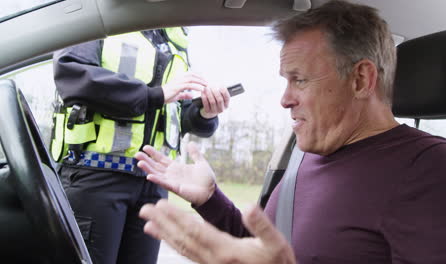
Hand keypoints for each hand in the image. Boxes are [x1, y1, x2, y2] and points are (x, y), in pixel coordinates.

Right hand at [134, 142, 215, 205]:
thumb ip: (194, 153)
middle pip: (156, 166)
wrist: (211, 192)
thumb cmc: (206, 179)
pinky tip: (149, 176)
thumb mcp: (200, 162)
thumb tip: (191, 142)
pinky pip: (164, 183)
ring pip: (157, 174)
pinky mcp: (176, 188)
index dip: (154, 153)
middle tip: (137, 154)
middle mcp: (172, 174)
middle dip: (146, 160)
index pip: (162, 159)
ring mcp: (172, 181)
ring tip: (139, 163)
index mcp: (176, 167)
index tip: (145, 147)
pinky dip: (157, 180)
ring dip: (148, 169)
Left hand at [139, 200, 295, 263]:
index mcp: (227, 251)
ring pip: (182, 248)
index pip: (195, 231)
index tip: (162, 205)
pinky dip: (175, 245)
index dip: (177, 218)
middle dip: (163, 223)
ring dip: (164, 234)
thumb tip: (249, 207)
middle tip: (146, 210)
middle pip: (183, 239)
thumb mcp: (276, 243)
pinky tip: (168, 238)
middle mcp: (214, 260)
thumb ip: (261, 225)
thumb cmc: (277, 263)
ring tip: (148, 224)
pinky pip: (188, 255)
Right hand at [162, 72, 206, 102]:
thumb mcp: (177, 95)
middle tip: (207, 82)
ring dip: (200, 82)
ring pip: (192, 79)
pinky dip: (196, 87)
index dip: (198, 75)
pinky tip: (201, 89)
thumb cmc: (166, 96)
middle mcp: (179, 78)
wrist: (158, 97)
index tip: (204, 79)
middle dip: (201, 78)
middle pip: (192, 75)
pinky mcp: (178, 86)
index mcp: (179, 79)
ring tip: (206, 85)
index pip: (190, 74)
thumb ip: (184, 95)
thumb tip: (191, 96)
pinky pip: (189, 85)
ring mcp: (178, 82)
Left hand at [199, 84, 229, 118]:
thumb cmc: (215, 101)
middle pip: (219, 99)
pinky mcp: (208, 111)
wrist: (209, 111)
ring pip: (212, 101)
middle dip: (215, 91)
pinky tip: (202, 92)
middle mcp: (221, 109)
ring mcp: (215, 111)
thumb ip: (220, 92)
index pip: (227, 97)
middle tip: (212, 86)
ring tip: (206, 88)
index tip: (221, 85)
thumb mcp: (220, 98)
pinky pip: (206, 103)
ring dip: (209, 93)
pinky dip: (204, 97)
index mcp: (226, 104)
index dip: (224, 91)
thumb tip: (218, 83)